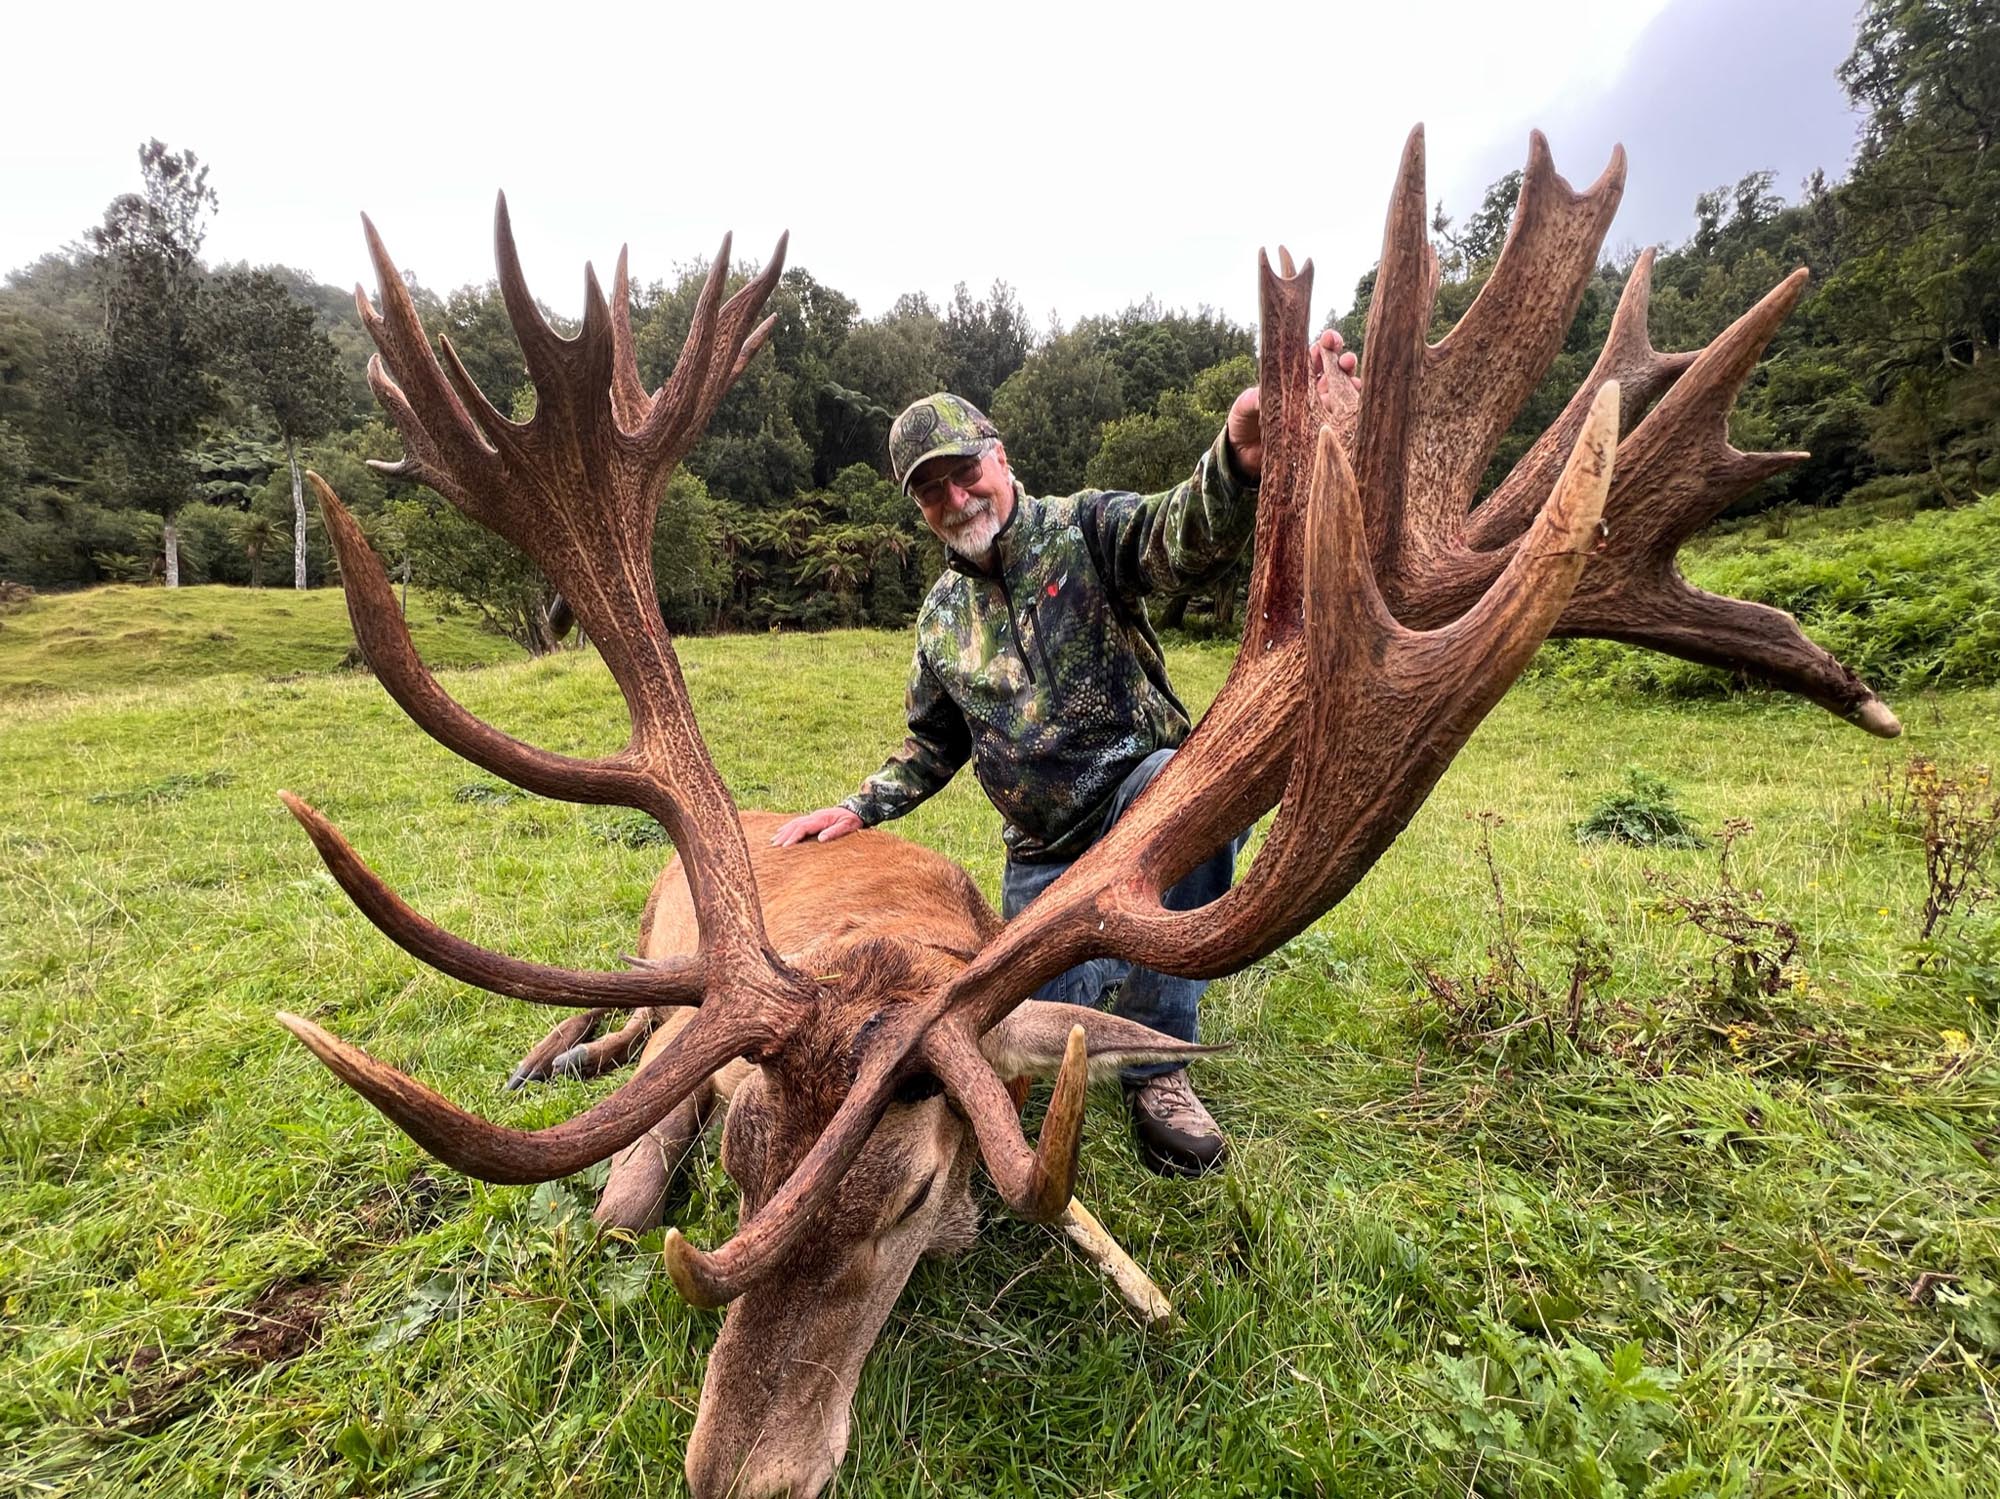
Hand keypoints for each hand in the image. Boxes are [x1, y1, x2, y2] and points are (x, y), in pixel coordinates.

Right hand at [770, 807, 861, 845]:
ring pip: (794, 823)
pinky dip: (788, 828)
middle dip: (784, 836)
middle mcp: (814, 816)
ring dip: (784, 832)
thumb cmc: (853, 820)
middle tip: (774, 846)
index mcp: (821, 819)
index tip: (785, 846)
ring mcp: (813, 816)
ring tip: (773, 841)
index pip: (803, 827)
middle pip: (795, 825)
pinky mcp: (814, 818)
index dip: (793, 837)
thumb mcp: (847, 826)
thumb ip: (834, 832)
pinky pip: (798, 822)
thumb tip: (820, 839)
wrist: (857, 809)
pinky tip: (782, 832)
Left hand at [1225, 329, 1359, 479]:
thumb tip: (1263, 398)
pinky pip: (1341, 424)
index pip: (1315, 357)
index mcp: (1295, 378)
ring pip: (1344, 395)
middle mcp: (1312, 393)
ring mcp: (1319, 414)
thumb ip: (1253, 399)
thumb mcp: (1244, 406)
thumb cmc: (1244, 423)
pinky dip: (1350, 415)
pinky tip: (1354, 410)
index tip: (1328, 340)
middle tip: (1346, 359)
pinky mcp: (1322, 435)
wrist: (1244, 456)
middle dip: (1345, 361)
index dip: (1325, 346)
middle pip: (1336, 372)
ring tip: (1354, 383)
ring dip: (1352, 386)